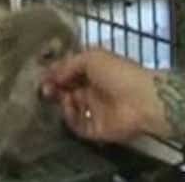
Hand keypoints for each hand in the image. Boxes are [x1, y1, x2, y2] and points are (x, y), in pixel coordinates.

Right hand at [41, 48, 160, 143]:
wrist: (141, 99)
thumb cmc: (119, 73)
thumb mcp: (92, 57)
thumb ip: (69, 64)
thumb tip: (52, 75)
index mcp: (96, 70)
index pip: (71, 72)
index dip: (56, 73)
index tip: (43, 74)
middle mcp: (94, 89)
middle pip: (68, 90)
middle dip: (54, 88)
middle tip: (44, 87)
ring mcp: (95, 110)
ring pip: (70, 108)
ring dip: (61, 102)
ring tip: (59, 96)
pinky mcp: (96, 129)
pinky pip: (77, 126)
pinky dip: (70, 118)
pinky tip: (69, 108)